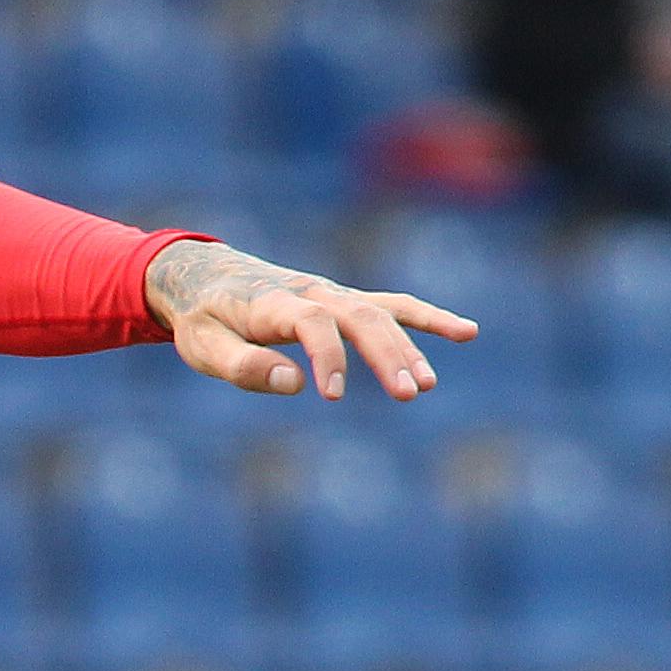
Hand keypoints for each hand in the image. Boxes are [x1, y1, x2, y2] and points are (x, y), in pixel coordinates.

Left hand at [146, 238, 474, 400]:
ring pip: (381, 313)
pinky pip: (392, 306)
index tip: (331, 395)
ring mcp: (333, 294)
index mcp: (274, 303)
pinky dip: (427, 318)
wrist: (207, 276)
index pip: (312, 323)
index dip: (327, 356)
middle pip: (360, 317)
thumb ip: (243, 365)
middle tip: (408, 394)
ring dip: (409, 346)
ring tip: (426, 385)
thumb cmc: (204, 318)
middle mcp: (312, 292)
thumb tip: (294, 382)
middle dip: (386, 354)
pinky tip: (467, 333)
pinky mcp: (345, 301)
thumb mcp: (204, 345)